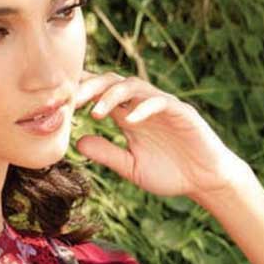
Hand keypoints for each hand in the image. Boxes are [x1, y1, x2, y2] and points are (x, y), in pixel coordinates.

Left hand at [72, 69, 246, 203]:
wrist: (204, 181)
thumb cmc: (170, 173)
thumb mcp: (131, 168)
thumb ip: (107, 154)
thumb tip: (78, 143)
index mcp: (128, 116)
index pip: (100, 95)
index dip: (80, 94)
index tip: (58, 105)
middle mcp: (142, 106)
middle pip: (111, 82)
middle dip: (89, 88)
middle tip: (69, 101)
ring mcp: (161, 106)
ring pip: (133, 86)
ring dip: (112, 96)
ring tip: (96, 112)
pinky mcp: (180, 112)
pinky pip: (159, 102)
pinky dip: (143, 109)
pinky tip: (129, 120)